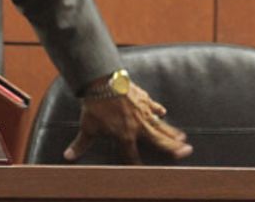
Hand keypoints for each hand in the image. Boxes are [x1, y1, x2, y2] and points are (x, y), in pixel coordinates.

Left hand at [64, 81, 192, 163]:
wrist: (103, 81)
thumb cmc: (95, 105)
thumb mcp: (87, 126)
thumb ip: (80, 143)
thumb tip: (68, 156)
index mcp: (125, 136)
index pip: (133, 156)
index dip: (138, 166)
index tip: (146, 174)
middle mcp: (138, 126)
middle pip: (159, 140)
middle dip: (172, 148)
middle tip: (186, 152)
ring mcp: (143, 111)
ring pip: (161, 124)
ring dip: (172, 132)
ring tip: (183, 139)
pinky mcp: (143, 98)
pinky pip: (153, 106)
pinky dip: (158, 110)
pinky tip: (163, 112)